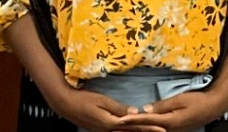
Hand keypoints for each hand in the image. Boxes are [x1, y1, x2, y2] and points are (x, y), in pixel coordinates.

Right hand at [49, 86, 167, 131]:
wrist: (65, 105)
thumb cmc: (83, 99)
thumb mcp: (101, 101)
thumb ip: (118, 108)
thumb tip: (135, 113)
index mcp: (110, 123)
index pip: (134, 126)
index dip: (149, 127)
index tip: (162, 128)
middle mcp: (108, 130)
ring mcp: (103, 131)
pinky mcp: (100, 130)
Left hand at [116, 88, 227, 131]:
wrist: (213, 108)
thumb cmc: (198, 101)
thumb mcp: (180, 100)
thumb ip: (162, 106)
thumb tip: (145, 110)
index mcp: (169, 122)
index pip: (146, 121)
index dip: (132, 120)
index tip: (120, 119)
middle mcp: (169, 129)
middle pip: (147, 130)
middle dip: (132, 128)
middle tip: (117, 127)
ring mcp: (172, 131)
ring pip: (151, 131)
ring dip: (138, 129)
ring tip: (125, 128)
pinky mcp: (174, 129)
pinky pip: (157, 131)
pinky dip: (147, 129)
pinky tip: (140, 127)